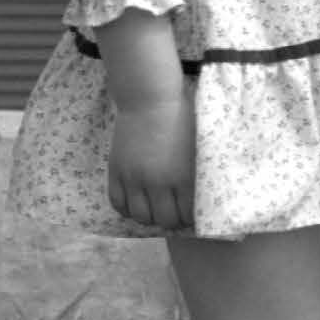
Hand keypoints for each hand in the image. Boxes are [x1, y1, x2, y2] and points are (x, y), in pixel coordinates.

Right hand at [105, 86, 193, 230]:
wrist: (150, 98)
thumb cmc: (181, 118)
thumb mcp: (198, 147)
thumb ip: (198, 175)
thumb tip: (202, 198)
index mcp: (183, 177)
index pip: (187, 216)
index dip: (190, 220)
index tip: (190, 215)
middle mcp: (157, 182)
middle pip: (163, 221)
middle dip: (171, 221)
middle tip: (173, 214)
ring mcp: (134, 178)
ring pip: (140, 216)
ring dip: (149, 218)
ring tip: (154, 209)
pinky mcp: (116, 171)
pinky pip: (117, 203)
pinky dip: (127, 208)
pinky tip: (136, 202)